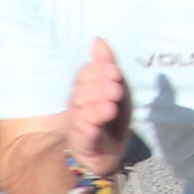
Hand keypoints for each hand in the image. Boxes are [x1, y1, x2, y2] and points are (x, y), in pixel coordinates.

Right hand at [61, 37, 130, 176]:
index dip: (97, 72)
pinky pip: (84, 137)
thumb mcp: (114, 89)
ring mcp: (78, 128)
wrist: (106, 154)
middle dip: (97, 89)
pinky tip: (97, 126)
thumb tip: (98, 39)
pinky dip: (90, 130)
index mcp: (84, 91)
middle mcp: (77, 108)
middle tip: (116, 88)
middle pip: (80, 95)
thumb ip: (106, 66)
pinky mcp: (84, 147)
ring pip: (81, 116)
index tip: (114, 71)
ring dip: (96, 109)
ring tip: (111, 106)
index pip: (83, 77)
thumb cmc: (109, 118)